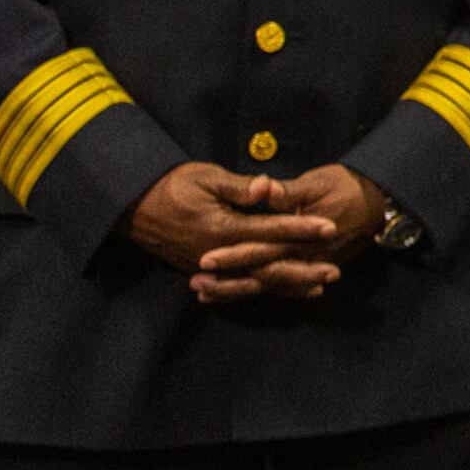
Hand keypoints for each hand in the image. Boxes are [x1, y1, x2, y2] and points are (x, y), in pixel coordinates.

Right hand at [125, 162, 334, 279]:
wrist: (135, 207)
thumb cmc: (173, 186)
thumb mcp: (205, 178)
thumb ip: (239, 188)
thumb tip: (267, 187)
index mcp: (223, 229)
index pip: (271, 230)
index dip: (302, 229)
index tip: (330, 227)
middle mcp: (220, 255)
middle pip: (269, 266)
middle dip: (303, 269)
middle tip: (335, 271)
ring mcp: (212, 268)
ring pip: (257, 281)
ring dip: (289, 284)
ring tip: (319, 287)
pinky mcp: (207, 273)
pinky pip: (241, 286)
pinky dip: (265, 289)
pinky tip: (285, 292)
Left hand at [189, 166, 386, 304]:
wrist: (378, 202)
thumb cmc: (345, 187)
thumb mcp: (316, 183)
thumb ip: (286, 192)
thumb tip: (262, 187)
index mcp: (302, 238)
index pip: (262, 249)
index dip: (233, 254)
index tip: (206, 258)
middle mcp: (304, 258)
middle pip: (261, 274)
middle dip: (228, 280)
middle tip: (197, 283)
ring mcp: (307, 266)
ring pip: (267, 285)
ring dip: (236, 290)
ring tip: (205, 293)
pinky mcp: (308, 267)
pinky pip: (280, 285)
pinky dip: (255, 289)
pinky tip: (235, 292)